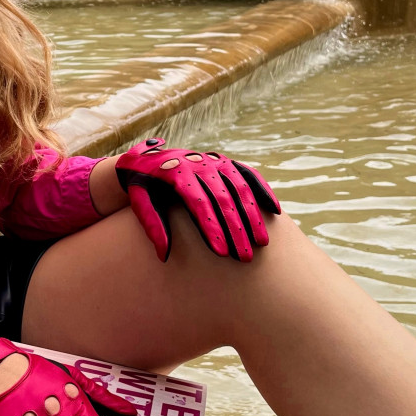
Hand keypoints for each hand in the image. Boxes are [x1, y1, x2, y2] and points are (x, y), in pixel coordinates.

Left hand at [115, 137, 280, 262]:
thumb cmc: (144, 187)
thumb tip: (164, 255)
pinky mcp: (226, 162)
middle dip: (235, 230)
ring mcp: (215, 161)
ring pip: (240, 189)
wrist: (147, 158)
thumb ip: (152, 226)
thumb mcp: (140, 202)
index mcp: (177, 174)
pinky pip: (249, 176)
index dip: (210, 228)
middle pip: (223, 200)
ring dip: (252, 217)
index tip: (221, 252)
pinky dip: (262, 192)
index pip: (198, 204)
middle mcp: (200, 164)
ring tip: (262, 243)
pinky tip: (274, 212)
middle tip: (245, 258)